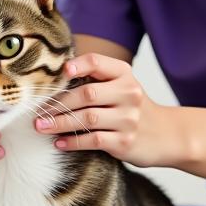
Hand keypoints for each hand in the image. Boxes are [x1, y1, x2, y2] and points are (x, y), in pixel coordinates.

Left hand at [33, 52, 181, 167]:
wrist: (167, 135)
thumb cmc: (132, 107)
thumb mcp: (122, 86)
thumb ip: (95, 79)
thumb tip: (53, 79)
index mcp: (124, 75)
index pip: (97, 62)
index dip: (76, 66)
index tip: (59, 74)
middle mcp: (129, 94)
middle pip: (87, 93)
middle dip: (58, 103)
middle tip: (37, 110)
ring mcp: (128, 119)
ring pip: (87, 119)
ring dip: (60, 123)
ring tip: (41, 126)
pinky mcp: (125, 142)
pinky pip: (93, 140)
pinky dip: (73, 142)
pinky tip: (59, 143)